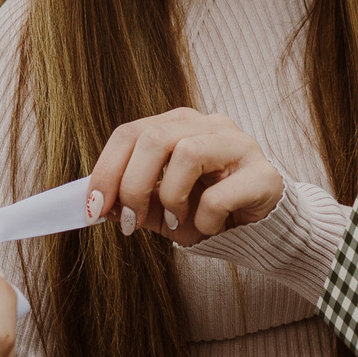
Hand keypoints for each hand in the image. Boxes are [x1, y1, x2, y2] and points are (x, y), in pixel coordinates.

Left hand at [86, 107, 284, 243]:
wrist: (261, 230)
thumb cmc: (211, 214)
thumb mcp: (163, 210)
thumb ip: (133, 203)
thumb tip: (98, 205)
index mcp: (180, 126)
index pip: (130, 133)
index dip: (105, 170)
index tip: (93, 207)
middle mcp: (209, 125)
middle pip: (154, 138)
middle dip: (132, 186)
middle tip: (131, 223)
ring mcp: (239, 145)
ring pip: (187, 153)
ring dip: (171, 197)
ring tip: (178, 220)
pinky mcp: (264, 174)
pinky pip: (220, 194)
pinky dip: (205, 219)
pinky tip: (211, 226)